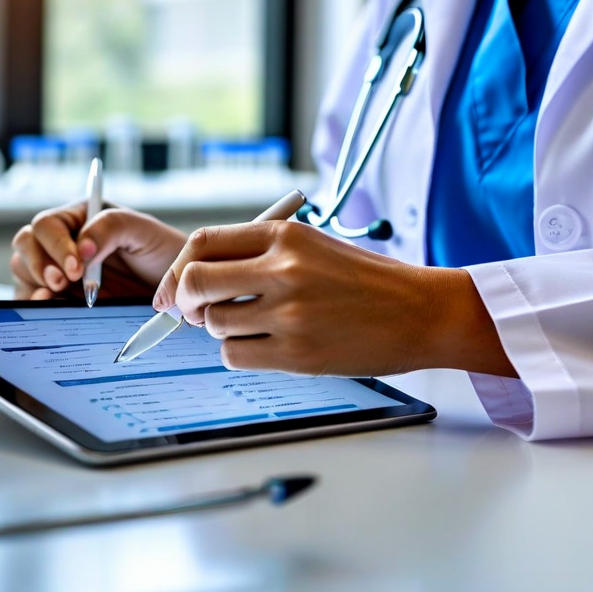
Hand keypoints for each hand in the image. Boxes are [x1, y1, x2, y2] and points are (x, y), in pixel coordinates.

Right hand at [11, 202, 186, 300]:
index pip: (47, 225)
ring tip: (55, 296)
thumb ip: (111, 227)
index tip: (77, 267)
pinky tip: (49, 307)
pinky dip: (35, 304)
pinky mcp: (59, 298)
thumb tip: (82, 247)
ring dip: (35, 283)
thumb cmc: (161, 252)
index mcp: (78, 218)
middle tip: (62, 283)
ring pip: (23, 270)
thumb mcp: (143, 230)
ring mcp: (57, 270)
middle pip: (26, 245)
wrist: (175, 288)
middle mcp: (62, 242)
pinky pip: (32, 299)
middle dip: (39, 264)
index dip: (56, 245)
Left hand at [152, 221, 515, 377]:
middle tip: (194, 314)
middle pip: (194, 283)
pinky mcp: (296, 353)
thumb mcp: (313, 247)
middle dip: (183, 302)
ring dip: (222, 330)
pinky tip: (267, 347)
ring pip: (213, 324)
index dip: (176, 271)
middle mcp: (282, 269)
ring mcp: (288, 312)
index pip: (201, 244)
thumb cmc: (367, 281)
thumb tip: (195, 279)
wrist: (422, 311)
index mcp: (284, 235)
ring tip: (256, 327)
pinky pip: (234, 356)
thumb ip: (259, 255)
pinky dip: (240, 354)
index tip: (170, 291)